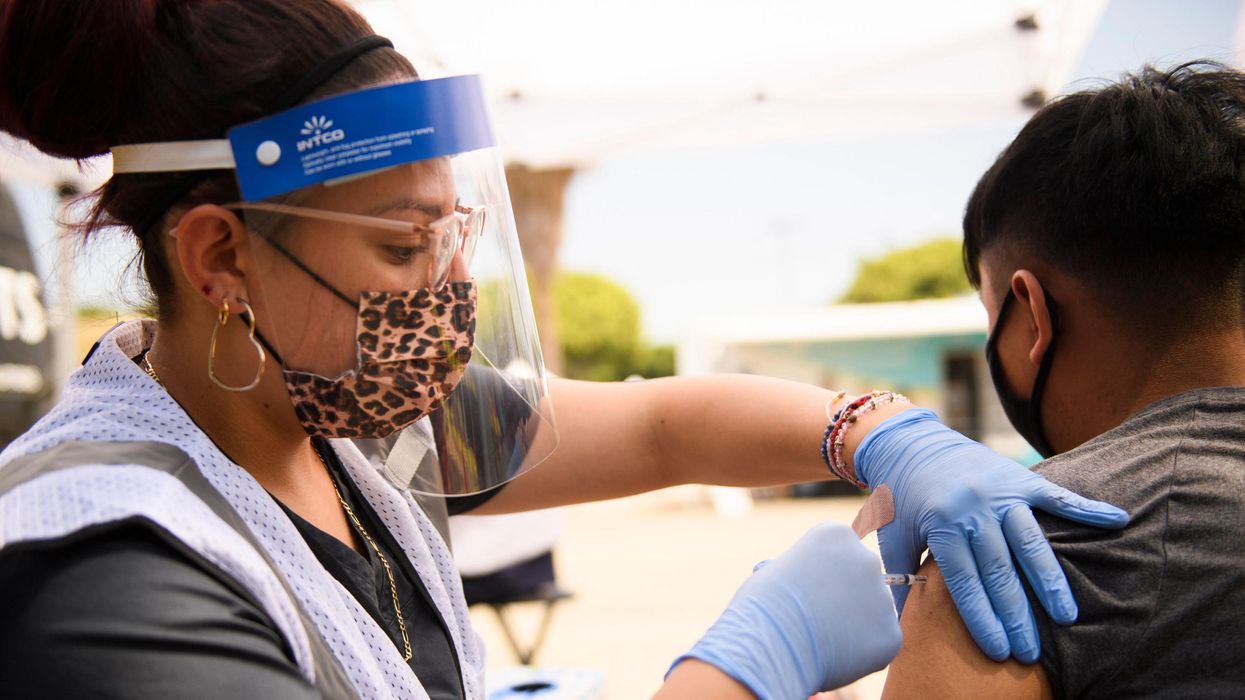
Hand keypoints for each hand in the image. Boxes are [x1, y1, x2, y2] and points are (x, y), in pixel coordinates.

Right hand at [669, 523, 900, 698]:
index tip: (802, 591)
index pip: (839, 553)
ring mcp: (882, 597)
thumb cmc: (761, 606)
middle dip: (844, 598)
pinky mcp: (890, 634)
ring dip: (854, 626)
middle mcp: (866, 558)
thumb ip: (805, 572)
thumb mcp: (776, 570)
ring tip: (819, 641)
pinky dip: (862, 654)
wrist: (768, 643)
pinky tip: (833, 655)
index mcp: (836, 534)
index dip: (821, 575)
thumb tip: (809, 584)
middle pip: (860, 579)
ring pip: (872, 613)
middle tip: (815, 620)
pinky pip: (879, 644)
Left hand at [853, 408, 1128, 662]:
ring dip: (1050, 582)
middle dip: (1017, 615)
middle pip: (1000, 571)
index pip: (965, 583)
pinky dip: (1088, 508)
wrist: (911, 441)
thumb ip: (900, 576)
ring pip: (1031, 543)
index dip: (983, 619)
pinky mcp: (1019, 477)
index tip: (1000, 651)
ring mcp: (999, 492)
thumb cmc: (902, 495)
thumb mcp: (892, 534)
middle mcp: (972, 509)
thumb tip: (900, 623)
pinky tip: (1118, 520)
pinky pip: (1057, 496)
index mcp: (941, 525)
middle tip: (1032, 652)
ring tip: (1067, 616)